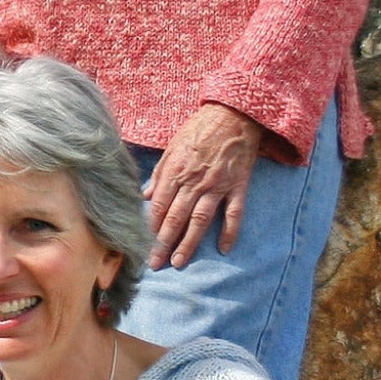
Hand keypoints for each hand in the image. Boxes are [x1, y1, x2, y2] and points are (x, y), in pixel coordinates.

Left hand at [144, 103, 263, 267]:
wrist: (233, 116)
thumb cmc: (198, 131)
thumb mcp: (171, 149)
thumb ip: (159, 174)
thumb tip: (146, 196)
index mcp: (175, 173)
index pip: (158, 207)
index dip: (150, 228)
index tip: (142, 244)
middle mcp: (194, 183)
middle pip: (176, 218)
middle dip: (163, 243)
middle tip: (155, 263)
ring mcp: (217, 186)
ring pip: (200, 220)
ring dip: (189, 243)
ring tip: (180, 262)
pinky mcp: (238, 186)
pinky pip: (234, 213)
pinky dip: (230, 231)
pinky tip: (225, 248)